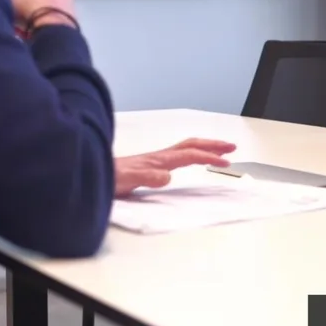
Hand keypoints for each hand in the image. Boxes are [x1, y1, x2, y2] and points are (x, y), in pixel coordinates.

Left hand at [115, 138, 236, 196]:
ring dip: (205, 147)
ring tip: (221, 151)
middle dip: (213, 144)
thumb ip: (147, 177)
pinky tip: (194, 159)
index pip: (190, 155)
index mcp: (159, 160)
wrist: (92, 173)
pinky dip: (194, 153)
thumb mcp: (128, 181)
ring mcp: (156, 159)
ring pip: (186, 148)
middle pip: (191, 145)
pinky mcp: (151, 165)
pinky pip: (180, 155)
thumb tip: (167, 177)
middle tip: (232, 146)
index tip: (226, 162)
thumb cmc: (109, 179)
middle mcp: (160, 157)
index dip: (209, 157)